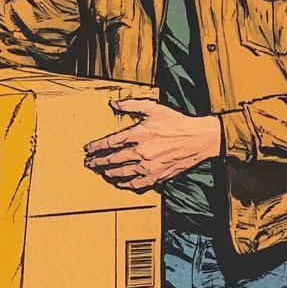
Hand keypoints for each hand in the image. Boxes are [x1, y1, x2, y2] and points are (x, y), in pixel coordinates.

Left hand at [83, 98, 222, 190]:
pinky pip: (135, 184)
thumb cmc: (177, 123)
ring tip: (100, 172)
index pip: (111, 142)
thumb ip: (132, 105)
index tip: (88, 149)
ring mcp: (148, 167)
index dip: (96, 146)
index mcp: (139, 134)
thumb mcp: (154, 108)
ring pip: (121, 173)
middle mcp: (141, 152)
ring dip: (107, 173)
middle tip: (88, 163)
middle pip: (112, 160)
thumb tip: (113, 103)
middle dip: (97, 162)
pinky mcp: (156, 176)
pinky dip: (124, 184)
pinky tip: (118, 182)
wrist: (198, 139)